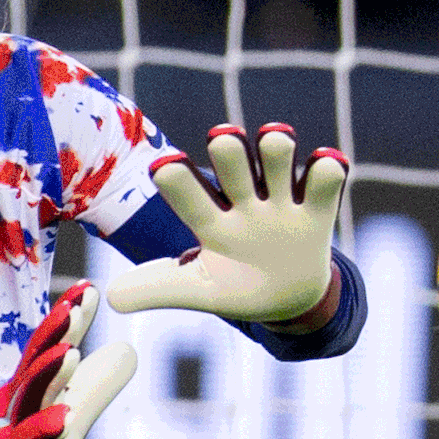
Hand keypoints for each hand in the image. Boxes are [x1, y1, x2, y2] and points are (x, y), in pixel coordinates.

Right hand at [0, 283, 136, 438]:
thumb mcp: (69, 415)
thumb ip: (96, 384)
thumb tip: (128, 348)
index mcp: (30, 389)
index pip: (49, 347)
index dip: (68, 318)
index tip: (90, 288)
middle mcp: (17, 405)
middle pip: (35, 363)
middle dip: (54, 332)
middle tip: (76, 304)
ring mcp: (9, 434)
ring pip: (29, 400)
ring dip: (47, 375)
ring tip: (70, 352)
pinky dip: (42, 430)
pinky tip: (64, 417)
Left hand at [107, 124, 347, 324]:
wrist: (287, 298)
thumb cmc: (236, 286)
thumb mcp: (199, 291)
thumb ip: (158, 289)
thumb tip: (110, 298)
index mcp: (210, 220)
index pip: (189, 194)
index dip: (178, 181)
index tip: (164, 168)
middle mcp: (243, 201)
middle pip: (234, 164)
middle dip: (229, 151)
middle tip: (221, 139)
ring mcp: (281, 203)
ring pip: (278, 161)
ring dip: (276, 148)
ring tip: (274, 140)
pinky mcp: (317, 212)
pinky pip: (325, 184)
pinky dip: (327, 171)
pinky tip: (327, 165)